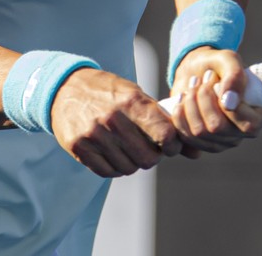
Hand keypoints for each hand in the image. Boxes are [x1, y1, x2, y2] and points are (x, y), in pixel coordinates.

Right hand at [49, 67, 182, 177]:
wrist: (64, 88)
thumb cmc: (108, 91)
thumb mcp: (136, 95)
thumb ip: (164, 122)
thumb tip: (197, 153)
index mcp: (131, 101)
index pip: (165, 134)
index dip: (173, 145)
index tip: (170, 144)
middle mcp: (112, 119)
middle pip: (148, 158)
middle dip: (153, 156)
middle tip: (149, 147)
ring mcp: (94, 135)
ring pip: (129, 168)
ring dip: (134, 162)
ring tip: (129, 147)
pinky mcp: (79, 148)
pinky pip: (108, 172)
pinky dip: (116, 167)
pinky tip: (114, 153)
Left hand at [167, 47, 261, 153]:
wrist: (198, 71)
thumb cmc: (219, 65)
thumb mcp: (229, 60)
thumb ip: (234, 77)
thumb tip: (229, 103)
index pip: (247, 124)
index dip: (225, 103)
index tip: (214, 80)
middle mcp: (246, 132)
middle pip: (217, 128)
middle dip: (202, 98)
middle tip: (199, 79)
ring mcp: (226, 141)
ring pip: (199, 132)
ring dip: (190, 104)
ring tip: (191, 86)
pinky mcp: (205, 145)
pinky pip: (186, 138)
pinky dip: (179, 116)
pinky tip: (181, 100)